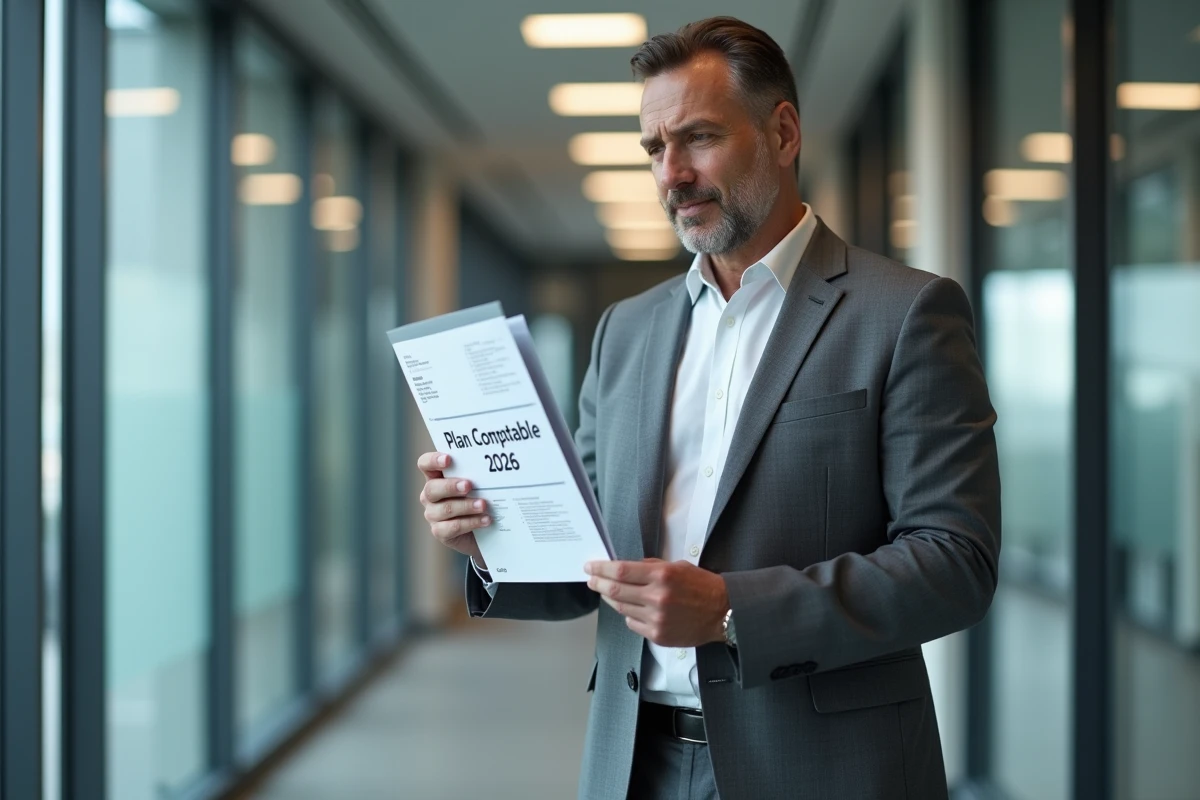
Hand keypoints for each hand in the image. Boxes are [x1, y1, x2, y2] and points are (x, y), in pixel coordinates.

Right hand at [417, 451, 490, 567]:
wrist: (482, 531)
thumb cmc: (477, 499)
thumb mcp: (477, 485)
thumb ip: (476, 474)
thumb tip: (490, 467)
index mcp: (436, 477)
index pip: (425, 464)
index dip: (432, 460)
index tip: (448, 459)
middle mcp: (430, 496)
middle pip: (432, 488)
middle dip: (451, 486)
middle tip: (469, 485)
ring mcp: (433, 515)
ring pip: (445, 509)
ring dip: (466, 506)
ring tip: (483, 505)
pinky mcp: (440, 532)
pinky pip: (452, 527)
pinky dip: (471, 522)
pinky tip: (485, 520)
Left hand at [584, 558, 728, 647]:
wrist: (723, 612)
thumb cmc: (702, 586)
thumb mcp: (677, 566)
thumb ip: (650, 566)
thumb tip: (624, 567)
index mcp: (662, 576)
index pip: (621, 571)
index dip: (601, 568)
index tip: (591, 567)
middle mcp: (657, 597)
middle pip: (615, 590)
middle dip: (598, 583)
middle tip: (591, 579)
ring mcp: (656, 618)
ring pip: (621, 608)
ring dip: (610, 599)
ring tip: (607, 592)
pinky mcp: (658, 635)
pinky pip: (632, 623)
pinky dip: (628, 614)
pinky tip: (631, 608)